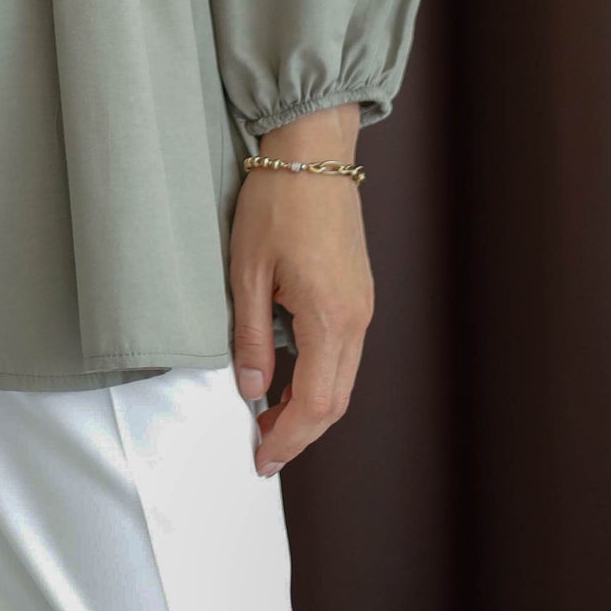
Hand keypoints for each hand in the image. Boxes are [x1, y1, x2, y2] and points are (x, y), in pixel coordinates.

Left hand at [228, 105, 372, 479]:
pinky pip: (344, 353)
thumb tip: (252, 388)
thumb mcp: (247, 271)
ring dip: (309, 407)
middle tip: (263, 450)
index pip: (315, 404)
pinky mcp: (358, 293)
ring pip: (342, 379)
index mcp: (331, 317)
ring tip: (270, 419)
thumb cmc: (277, 201)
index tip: (260, 458)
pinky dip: (319, 377)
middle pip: (336, 401)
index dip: (287, 439)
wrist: (313, 152)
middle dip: (299, 432)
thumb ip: (252, 336)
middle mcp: (357, 318)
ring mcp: (363, 305)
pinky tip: (289, 378)